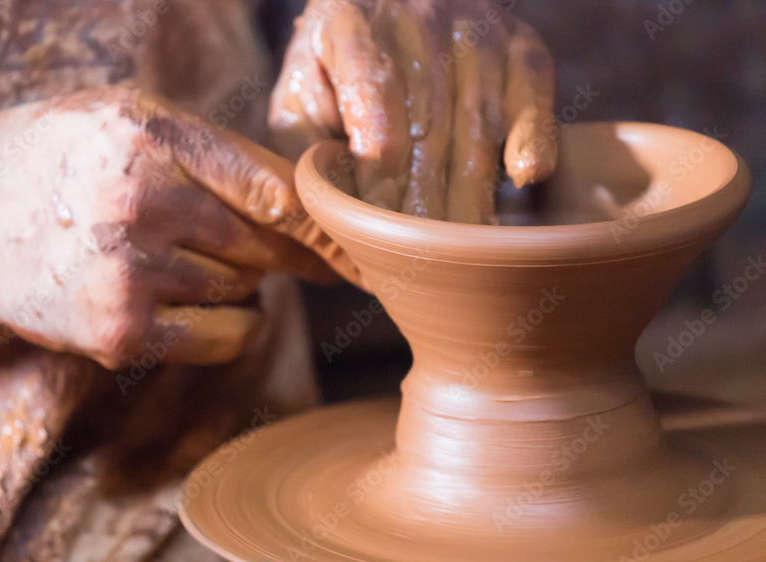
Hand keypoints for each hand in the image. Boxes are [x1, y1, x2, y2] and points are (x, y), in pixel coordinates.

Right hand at [0, 85, 346, 368]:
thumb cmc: (53, 158)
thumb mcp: (123, 114)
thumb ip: (208, 148)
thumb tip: (303, 204)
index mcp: (151, 134)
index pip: (272, 184)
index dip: (322, 217)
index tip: (350, 239)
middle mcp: (142, 200)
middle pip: (264, 242)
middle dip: (271, 249)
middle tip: (250, 245)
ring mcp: (130, 272)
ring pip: (245, 290)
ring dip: (234, 282)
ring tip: (178, 261)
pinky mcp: (118, 332)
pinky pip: (225, 339)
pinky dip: (231, 326)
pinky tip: (197, 304)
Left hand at [270, 0, 557, 222]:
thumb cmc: (332, 67)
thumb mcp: (297, 97)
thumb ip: (301, 149)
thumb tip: (324, 215)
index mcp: (348, 24)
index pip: (374, 116)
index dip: (381, 184)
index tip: (381, 239)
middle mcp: (416, 17)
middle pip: (430, 128)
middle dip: (427, 206)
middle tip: (426, 267)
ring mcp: (473, 27)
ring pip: (479, 120)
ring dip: (474, 192)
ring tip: (467, 250)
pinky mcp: (517, 41)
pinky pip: (533, 89)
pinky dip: (534, 134)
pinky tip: (526, 178)